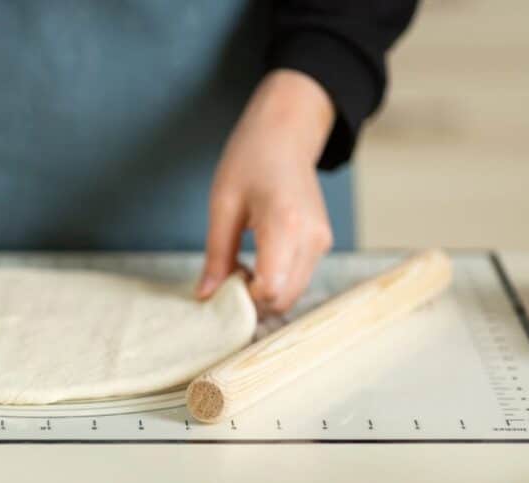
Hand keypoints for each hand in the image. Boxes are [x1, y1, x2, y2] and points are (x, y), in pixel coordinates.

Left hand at [196, 69, 335, 313]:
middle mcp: (311, 238)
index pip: (270, 289)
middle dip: (253, 301)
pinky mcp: (322, 243)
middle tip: (228, 277)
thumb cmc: (250, 160)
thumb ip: (216, 255)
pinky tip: (258, 261)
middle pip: (284, 299)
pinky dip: (278, 282)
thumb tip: (206, 295)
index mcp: (285, 224)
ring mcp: (321, 242)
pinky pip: (299, 279)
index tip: (223, 283)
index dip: (243, 298)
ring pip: (293, 294)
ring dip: (265, 293)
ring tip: (242, 267)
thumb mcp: (222, 206)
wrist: (285, 134)